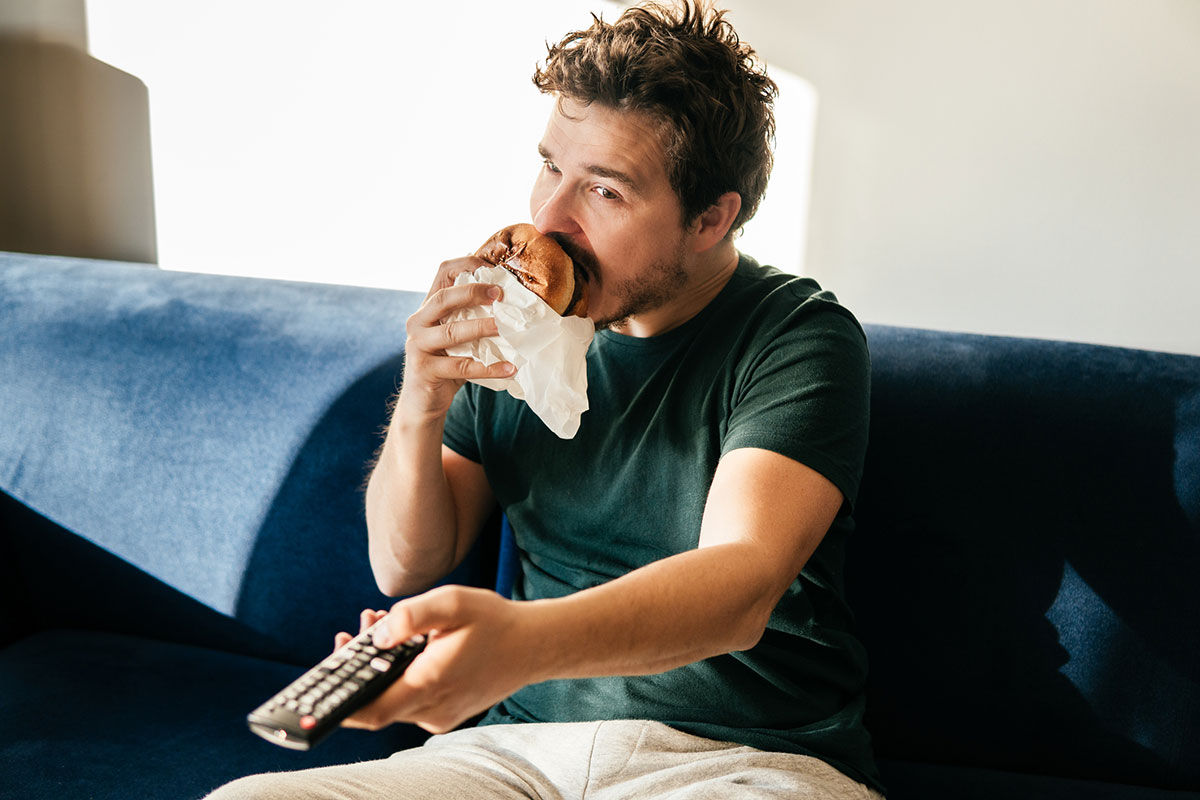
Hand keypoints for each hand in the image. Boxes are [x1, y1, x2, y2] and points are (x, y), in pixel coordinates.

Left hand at [340, 586, 542, 734]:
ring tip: (380, 626)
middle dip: (357, 670)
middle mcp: (431, 708)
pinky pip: (410, 700)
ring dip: (379, 669)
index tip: (315, 693)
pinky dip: (398, 676)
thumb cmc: (495, 622)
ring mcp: (439, 714)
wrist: (535, 646)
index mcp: (429, 683)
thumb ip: (412, 615)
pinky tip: (403, 645)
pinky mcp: (445, 712)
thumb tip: (378, 632)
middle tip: (353, 634)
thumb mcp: (453, 602)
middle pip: (375, 704)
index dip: (337, 706)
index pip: (369, 711)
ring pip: (392, 700)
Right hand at [397, 257, 516, 423]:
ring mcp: (418, 346)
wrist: (422, 403)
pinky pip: (462, 367)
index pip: (442, 273)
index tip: (494, 269)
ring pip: (453, 332)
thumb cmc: (446, 365)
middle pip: (444, 298)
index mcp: (427, 308)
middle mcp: (418, 322)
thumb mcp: (456, 337)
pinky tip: (509, 368)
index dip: (467, 265)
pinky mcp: (425, 370)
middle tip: (501, 295)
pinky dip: (488, 367)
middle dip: (473, 292)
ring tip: (507, 328)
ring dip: (483, 328)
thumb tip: (511, 301)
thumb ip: (471, 318)